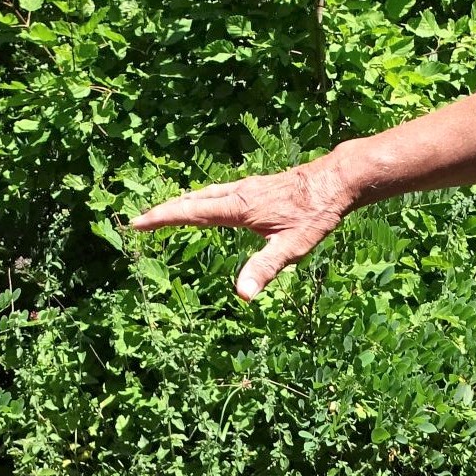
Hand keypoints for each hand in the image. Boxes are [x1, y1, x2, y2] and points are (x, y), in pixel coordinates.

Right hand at [131, 155, 352, 299]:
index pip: (191, 213)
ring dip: (184, 203)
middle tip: (141, 220)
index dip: (162, 218)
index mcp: (239, 207)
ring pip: (207, 194)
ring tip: (168, 212)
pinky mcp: (258, 186)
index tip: (138, 222)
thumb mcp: (291, 247)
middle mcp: (239, 193)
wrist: (337, 180)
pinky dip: (203, 199)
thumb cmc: (315, 214)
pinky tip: (210, 204)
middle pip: (193, 201)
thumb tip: (242, 296)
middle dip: (166, 211)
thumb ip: (265, 269)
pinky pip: (220, 192)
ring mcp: (248, 187)